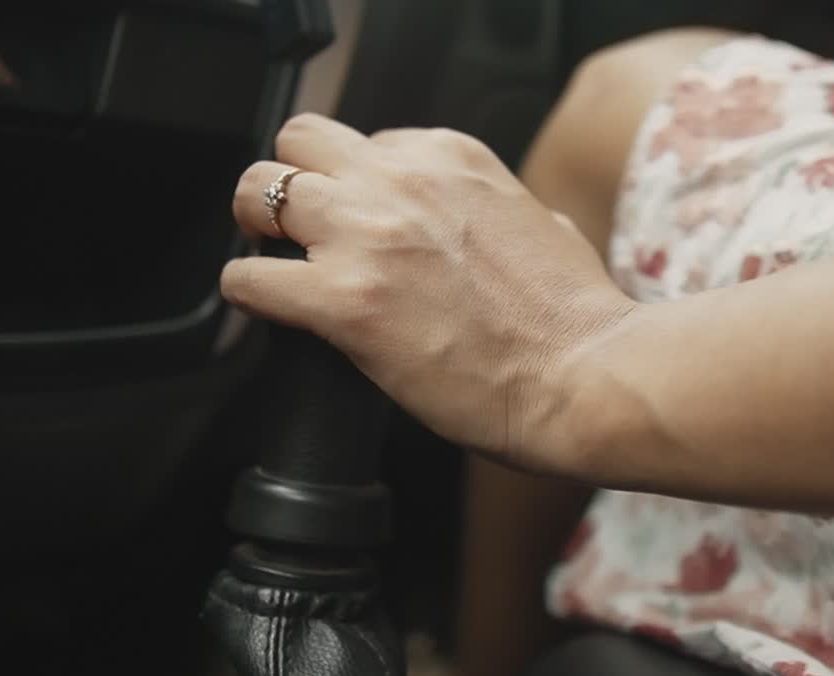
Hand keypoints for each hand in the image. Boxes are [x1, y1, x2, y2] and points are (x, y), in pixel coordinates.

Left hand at [225, 114, 634, 467]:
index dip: (358, 187)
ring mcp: (367, 238)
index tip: (364, 223)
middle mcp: (401, 182)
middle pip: (298, 144)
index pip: (367, 143)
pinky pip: (248, 279)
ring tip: (277, 265)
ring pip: (256, 194)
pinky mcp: (343, 302)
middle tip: (297, 229)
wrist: (585, 376)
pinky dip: (252, 295)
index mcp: (449, 158)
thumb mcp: (542, 224)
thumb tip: (474, 225)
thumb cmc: (575, 318)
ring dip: (258, 231)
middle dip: (291, 185)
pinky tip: (275, 313)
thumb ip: (492, 207)